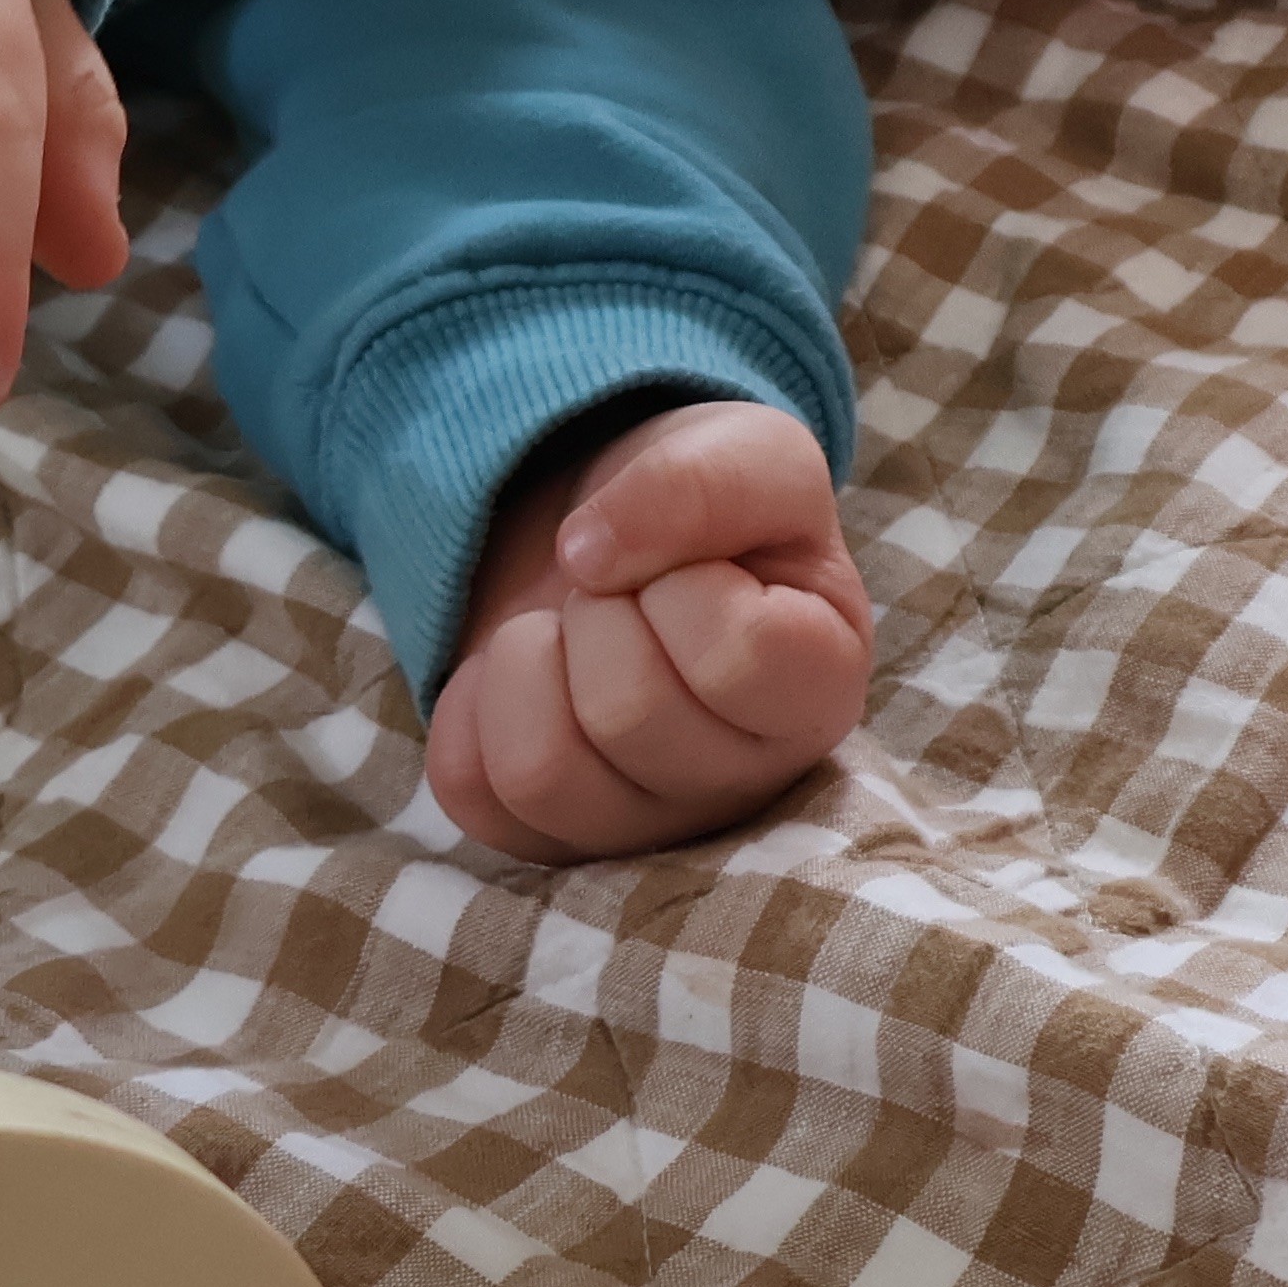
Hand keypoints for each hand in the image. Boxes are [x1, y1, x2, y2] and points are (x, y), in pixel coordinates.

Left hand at [425, 400, 876, 860]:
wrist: (622, 539)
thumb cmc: (710, 509)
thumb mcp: (745, 451)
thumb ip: (706, 482)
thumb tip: (589, 556)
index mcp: (819, 687)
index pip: (739, 656)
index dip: (683, 581)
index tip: (687, 565)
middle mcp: (742, 780)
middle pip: (627, 714)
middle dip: (598, 612)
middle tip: (619, 592)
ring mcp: (642, 824)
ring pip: (541, 773)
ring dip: (528, 663)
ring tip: (567, 632)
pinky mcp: (547, 834)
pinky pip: (468, 789)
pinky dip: (470, 706)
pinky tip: (521, 676)